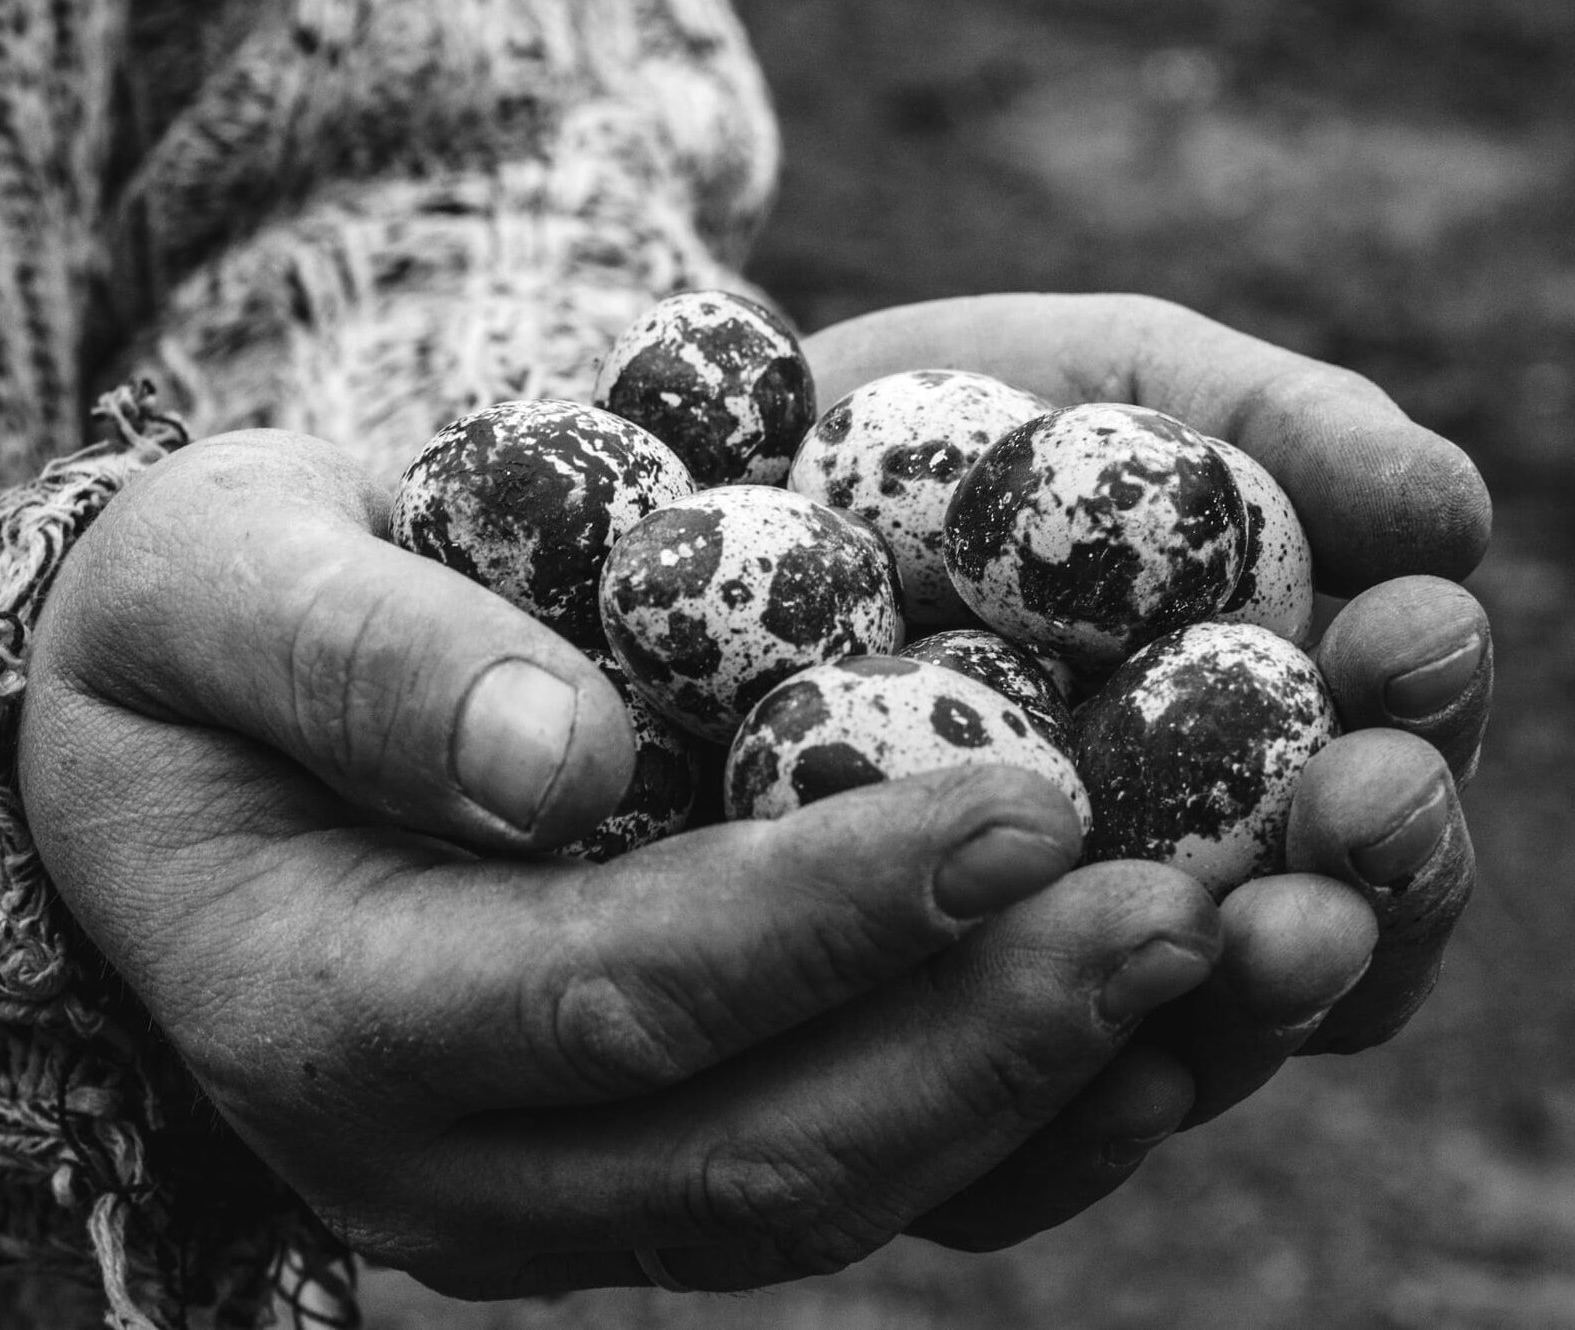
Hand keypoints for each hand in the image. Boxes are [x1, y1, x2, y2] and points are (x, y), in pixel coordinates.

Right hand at [18, 430, 1241, 1295]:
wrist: (192, 739)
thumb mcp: (214, 581)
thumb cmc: (191, 631)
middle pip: (750, 1149)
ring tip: (1208, 963)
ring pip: (816, 1193)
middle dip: (981, 1038)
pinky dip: (995, 1111)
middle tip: (1186, 908)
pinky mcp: (628, 1155)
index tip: (1028, 799)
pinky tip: (1130, 1012)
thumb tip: (561, 752)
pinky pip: (834, 1168)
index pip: (610, 988)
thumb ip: (357, 659)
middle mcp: (442, 1158)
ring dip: (1027, 1097)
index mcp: (326, 1010)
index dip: (827, 913)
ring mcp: (543, 1185)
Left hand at [803, 292, 1491, 1247]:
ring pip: (1188, 1029)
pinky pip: (1002, 1107)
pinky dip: (1062, 1096)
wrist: (735, 483)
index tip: (1407, 634)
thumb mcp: (1122, 380)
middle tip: (1366, 808)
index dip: (1423, 703)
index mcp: (1261, 731)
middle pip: (1320, 919)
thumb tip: (1450, 510)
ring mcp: (1047, 953)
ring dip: (1252, 998)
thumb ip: (1284, 428)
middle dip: (1377, 872)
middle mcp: (1178, 864)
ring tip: (1263, 933)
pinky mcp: (910, 1015)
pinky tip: (1099, 1059)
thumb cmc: (956, 422)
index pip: (1390, 752)